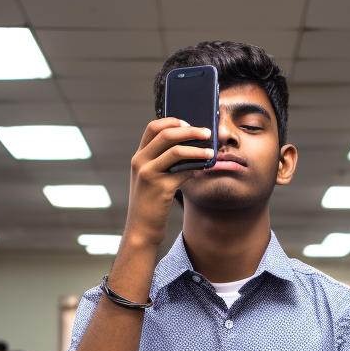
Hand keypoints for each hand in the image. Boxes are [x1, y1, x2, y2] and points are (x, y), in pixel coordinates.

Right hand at [121, 118, 215, 247]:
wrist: (141, 229)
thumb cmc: (150, 203)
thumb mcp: (150, 179)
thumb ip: (162, 162)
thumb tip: (191, 149)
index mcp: (138, 157)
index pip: (152, 128)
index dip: (171, 121)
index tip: (187, 122)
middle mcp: (140, 163)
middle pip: (167, 135)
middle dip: (190, 130)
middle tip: (206, 132)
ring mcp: (149, 175)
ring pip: (176, 151)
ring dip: (197, 149)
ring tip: (211, 151)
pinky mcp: (161, 188)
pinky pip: (183, 172)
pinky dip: (195, 168)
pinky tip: (204, 169)